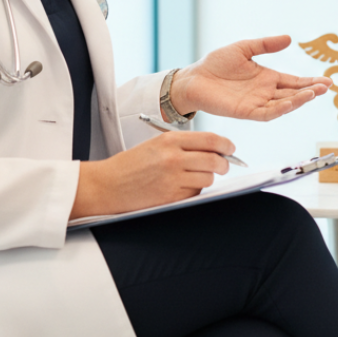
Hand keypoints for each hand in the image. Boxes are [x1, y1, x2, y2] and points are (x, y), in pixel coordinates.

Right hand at [71, 130, 234, 218]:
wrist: (106, 185)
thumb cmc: (131, 165)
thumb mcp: (156, 144)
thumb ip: (184, 145)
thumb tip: (214, 149)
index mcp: (170, 139)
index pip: (210, 139)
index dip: (226, 145)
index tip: (230, 149)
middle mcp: (173, 157)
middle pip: (215, 160)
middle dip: (224, 164)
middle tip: (224, 166)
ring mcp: (173, 178)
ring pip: (208, 178)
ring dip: (207, 179)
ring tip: (195, 177)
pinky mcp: (171, 196)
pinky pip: (195, 193)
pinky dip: (194, 191)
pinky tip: (181, 187)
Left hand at [169, 35, 331, 120]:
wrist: (194, 78)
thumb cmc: (216, 64)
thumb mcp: (244, 48)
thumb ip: (266, 45)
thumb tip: (289, 38)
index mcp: (267, 78)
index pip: (294, 81)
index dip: (310, 82)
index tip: (327, 81)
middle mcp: (265, 92)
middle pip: (293, 94)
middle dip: (311, 91)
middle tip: (326, 87)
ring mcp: (257, 103)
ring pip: (284, 105)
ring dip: (299, 100)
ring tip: (313, 93)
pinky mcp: (246, 112)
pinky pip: (267, 113)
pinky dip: (280, 109)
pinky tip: (291, 103)